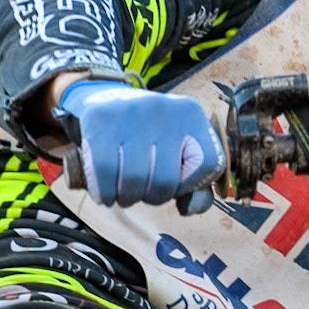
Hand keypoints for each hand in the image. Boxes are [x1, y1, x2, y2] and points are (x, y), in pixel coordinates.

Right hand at [53, 80, 223, 209]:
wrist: (108, 99)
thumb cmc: (150, 136)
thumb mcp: (180, 148)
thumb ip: (197, 183)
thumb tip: (189, 209)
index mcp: (191, 114)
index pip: (207, 164)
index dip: (188, 185)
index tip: (173, 184)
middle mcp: (165, 109)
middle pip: (165, 179)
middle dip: (152, 198)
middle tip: (142, 194)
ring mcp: (132, 111)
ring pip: (134, 179)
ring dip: (127, 198)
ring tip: (124, 195)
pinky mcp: (101, 119)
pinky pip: (104, 171)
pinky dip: (105, 193)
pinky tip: (105, 194)